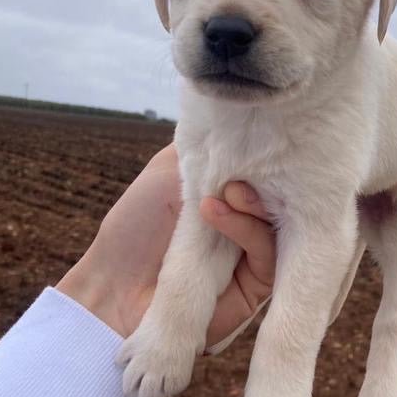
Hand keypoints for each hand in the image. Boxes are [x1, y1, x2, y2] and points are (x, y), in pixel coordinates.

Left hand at [57, 145, 274, 341]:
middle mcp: (249, 222)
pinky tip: (217, 214)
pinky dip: (249, 232)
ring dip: (256, 205)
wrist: (113, 287)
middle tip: (242, 168)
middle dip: (267, 177)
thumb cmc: (136, 224)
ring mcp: (255, 255)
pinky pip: (271, 259)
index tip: (253, 135)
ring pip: (284, 226)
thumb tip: (241, 108)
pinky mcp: (256, 288)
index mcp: (234, 193)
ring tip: (229, 192)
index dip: (267, 153)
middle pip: (284, 196)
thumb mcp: (173, 168)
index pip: (269, 168)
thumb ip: (210, 143)